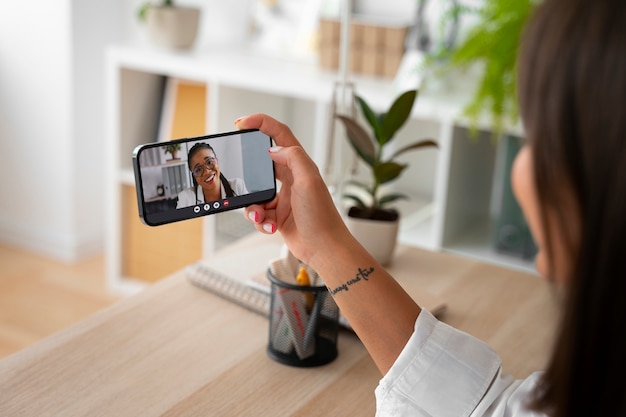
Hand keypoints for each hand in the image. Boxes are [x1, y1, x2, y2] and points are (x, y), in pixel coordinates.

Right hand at [235, 113, 352, 267]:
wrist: (324, 249)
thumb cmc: (322, 216)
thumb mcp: (309, 180)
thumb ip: (293, 157)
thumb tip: (273, 148)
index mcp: (300, 166)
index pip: (279, 135)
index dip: (261, 124)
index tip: (242, 123)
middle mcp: (291, 179)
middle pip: (261, 165)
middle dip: (248, 172)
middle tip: (237, 172)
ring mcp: (283, 198)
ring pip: (255, 193)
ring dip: (253, 205)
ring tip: (261, 215)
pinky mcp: (277, 216)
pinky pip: (258, 213)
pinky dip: (260, 221)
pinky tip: (270, 226)